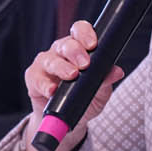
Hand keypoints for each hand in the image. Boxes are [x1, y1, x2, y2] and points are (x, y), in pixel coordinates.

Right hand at [23, 20, 123, 150]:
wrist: (69, 119)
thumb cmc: (85, 97)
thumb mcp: (100, 90)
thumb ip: (106, 79)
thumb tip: (117, 71)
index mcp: (78, 47)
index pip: (79, 31)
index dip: (85, 33)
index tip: (93, 45)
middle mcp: (60, 52)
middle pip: (65, 44)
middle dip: (76, 52)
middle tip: (85, 64)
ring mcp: (45, 63)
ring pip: (50, 60)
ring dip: (61, 67)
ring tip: (72, 75)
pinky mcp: (33, 78)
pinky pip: (37, 79)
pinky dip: (45, 85)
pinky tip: (52, 91)